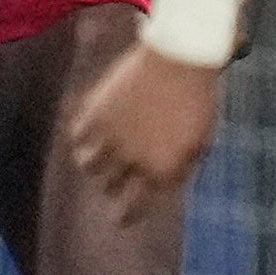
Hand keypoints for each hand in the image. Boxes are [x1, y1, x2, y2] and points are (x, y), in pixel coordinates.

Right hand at [63, 38, 222, 224]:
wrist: (182, 56)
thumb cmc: (196, 99)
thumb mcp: (197, 142)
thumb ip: (176, 169)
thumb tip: (155, 188)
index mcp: (162, 172)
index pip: (132, 209)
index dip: (124, 216)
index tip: (119, 218)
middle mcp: (133, 161)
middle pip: (109, 186)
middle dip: (115, 181)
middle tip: (117, 174)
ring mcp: (112, 138)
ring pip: (87, 165)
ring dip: (94, 161)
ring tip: (99, 153)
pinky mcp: (95, 114)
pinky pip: (78, 136)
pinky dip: (84, 135)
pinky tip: (92, 130)